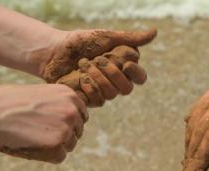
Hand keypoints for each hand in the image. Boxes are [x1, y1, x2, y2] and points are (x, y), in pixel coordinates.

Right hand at [0, 84, 86, 162]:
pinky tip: (31, 145)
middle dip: (61, 135)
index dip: (67, 123)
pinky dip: (46, 156)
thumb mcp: (39, 94)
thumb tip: (69, 118)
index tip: (52, 126)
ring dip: (54, 146)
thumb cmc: (6, 102)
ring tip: (31, 137)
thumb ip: (57, 104)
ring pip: (69, 145)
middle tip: (37, 132)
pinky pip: (60, 157)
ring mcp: (67, 127)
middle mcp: (72, 109)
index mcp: (69, 94)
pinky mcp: (58, 143)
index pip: (81, 115)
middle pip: (77, 132)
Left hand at [37, 28, 155, 104]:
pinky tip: (79, 78)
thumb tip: (155, 32)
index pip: (140, 78)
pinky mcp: (90, 99)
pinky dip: (89, 87)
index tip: (125, 62)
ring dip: (97, 77)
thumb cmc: (81, 42)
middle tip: (98, 59)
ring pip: (112, 94)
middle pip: (127, 88)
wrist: (53, 50)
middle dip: (113, 73)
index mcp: (123, 68)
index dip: (136, 73)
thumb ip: (131, 38)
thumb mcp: (107, 37)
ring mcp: (103, 91)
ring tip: (83, 64)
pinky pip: (98, 100)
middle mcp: (116, 82)